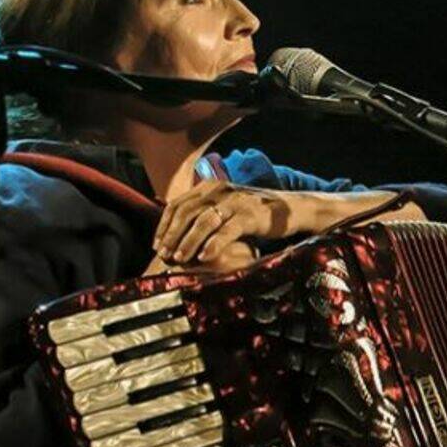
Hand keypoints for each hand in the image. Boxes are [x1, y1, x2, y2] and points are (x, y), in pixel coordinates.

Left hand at [151, 180, 290, 273]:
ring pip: (203, 221)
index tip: (156, 245)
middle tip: (164, 256)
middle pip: (186, 212)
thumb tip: (177, 235)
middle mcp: (219, 190)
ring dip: (188, 242)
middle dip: (172, 236)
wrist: (289, 209)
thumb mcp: (225, 208)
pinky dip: (213, 244)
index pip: (178, 204)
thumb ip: (204, 214)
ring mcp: (235, 202)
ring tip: (179, 259)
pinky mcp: (250, 215)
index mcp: (209, 187)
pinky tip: (204, 257)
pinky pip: (227, 230)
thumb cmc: (253, 214)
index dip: (164, 225)